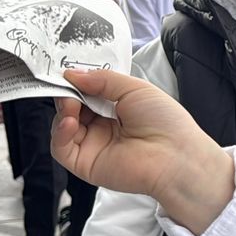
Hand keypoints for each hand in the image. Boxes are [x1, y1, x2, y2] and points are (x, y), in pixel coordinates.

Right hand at [51, 69, 233, 235]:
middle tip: (67, 86)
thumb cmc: (164, 120)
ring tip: (71, 104)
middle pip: (73, 109)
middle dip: (67, 94)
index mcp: (118, 109)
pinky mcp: (86, 164)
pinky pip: (61, 149)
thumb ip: (102, 79)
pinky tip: (69, 122)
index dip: (77, 83)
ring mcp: (94, 146)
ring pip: (64, 126)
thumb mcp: (134, 88)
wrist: (175, 155)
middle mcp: (104, 127)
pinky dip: (60, 133)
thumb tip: (71, 73)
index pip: (88, 94)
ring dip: (63, 111)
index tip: (67, 72)